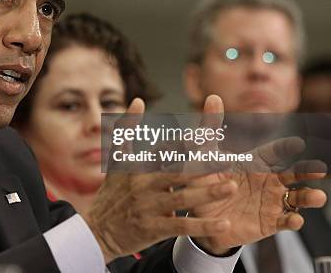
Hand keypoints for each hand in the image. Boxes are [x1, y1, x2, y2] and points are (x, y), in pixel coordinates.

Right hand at [83, 98, 239, 262]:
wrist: (97, 230)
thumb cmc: (112, 193)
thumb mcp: (117, 159)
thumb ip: (127, 129)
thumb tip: (138, 100)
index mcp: (138, 166)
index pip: (164, 150)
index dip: (184, 143)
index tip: (207, 136)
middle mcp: (143, 184)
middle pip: (178, 172)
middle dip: (204, 166)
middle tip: (229, 159)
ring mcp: (148, 207)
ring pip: (183, 198)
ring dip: (209, 194)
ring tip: (233, 188)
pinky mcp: (153, 229)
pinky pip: (182, 226)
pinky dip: (203, 225)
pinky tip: (224, 223)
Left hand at [189, 95, 327, 254]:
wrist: (201, 215)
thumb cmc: (205, 180)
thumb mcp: (204, 155)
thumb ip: (210, 129)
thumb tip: (213, 98)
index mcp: (256, 163)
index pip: (274, 151)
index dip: (285, 147)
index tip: (297, 143)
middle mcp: (268, 180)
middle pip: (294, 174)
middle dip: (308, 171)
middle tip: (320, 169)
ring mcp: (271, 201)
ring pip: (297, 198)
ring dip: (309, 197)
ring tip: (318, 196)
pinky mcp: (269, 222)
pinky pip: (285, 222)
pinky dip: (292, 221)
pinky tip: (294, 220)